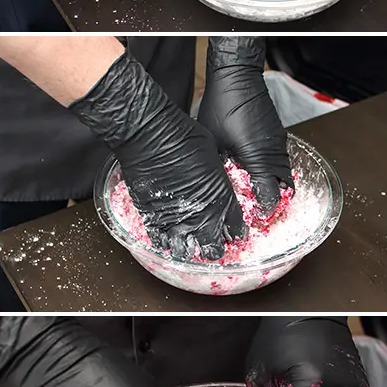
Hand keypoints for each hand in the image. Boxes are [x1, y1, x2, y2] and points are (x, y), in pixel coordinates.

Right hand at [70, 53, 244, 260]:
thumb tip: (212, 178)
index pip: (234, 228)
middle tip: (209, 243)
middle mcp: (201, 216)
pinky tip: (166, 238)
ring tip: (186, 243)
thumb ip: (216, 176)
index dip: (233, 232)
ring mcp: (175, 220)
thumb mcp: (214, 156)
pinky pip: (159, 242)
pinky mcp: (152, 218)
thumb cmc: (184, 136)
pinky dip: (163, 242)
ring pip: (185, 252)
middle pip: (212, 250)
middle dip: (212, 248)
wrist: (151, 135)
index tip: (231, 231)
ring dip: (187, 248)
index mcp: (221, 199)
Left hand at [197, 37, 292, 216]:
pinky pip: (280, 160)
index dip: (265, 211)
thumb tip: (214, 188)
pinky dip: (271, 171)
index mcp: (259, 159)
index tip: (255, 219)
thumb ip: (218, 169)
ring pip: (283, 174)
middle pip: (284, 188)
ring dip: (273, 186)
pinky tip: (253, 171)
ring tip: (255, 194)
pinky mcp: (276, 135)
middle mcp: (274, 153)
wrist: (236, 76)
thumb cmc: (222, 106)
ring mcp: (278, 143)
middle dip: (273, 202)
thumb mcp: (212, 144)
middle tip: (257, 211)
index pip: (272, 196)